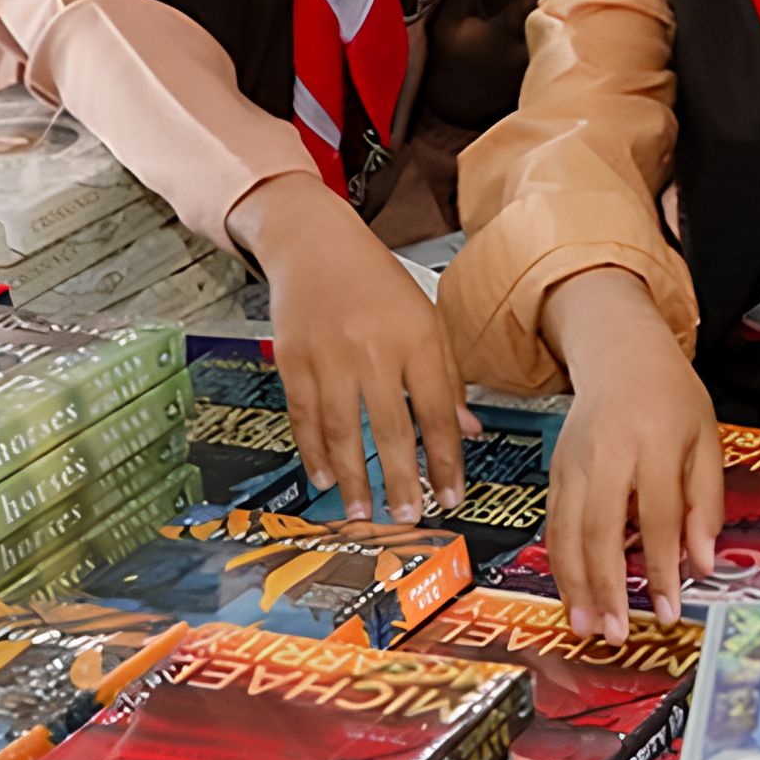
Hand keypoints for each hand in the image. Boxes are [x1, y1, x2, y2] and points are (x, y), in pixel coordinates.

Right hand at [230, 173, 473, 525]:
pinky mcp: (292, 361)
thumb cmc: (377, 282)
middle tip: (408, 517)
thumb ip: (449, 377)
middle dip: (401, 479)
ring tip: (363, 511)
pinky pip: (304, 417)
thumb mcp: (428, 319)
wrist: (313, 243)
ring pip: (342, 429)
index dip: (446, 458)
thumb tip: (467, 433)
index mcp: (416, 337)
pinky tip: (324, 477)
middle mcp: (372, 348)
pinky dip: (313, 451)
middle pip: (391, 427)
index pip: (437, 411)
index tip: (452, 495)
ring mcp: (327, 356)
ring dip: (353, 477)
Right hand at [538, 268, 720, 638]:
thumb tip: (701, 563)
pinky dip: (559, 562)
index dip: (662, 570)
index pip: (659, 519)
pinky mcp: (555, 470)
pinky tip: (570, 591)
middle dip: (605, 587)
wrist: (620, 352)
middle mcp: (608, 453)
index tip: (668, 610)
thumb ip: (705, 504)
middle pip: (600, 529)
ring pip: (566, 531)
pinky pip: (554, 523)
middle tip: (614, 631)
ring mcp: (574, 462)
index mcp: (655, 442)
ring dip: (573, 584)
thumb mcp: (706, 441)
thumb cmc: (669, 396)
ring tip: (585, 624)